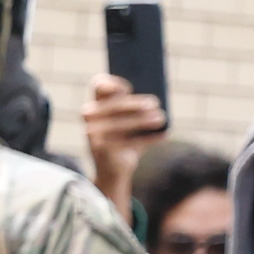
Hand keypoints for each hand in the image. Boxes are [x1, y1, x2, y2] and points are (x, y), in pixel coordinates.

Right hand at [83, 72, 170, 209]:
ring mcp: (94, 134)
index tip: (129, 85)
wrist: (113, 171)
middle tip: (154, 103)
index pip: (99, 86)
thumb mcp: (130, 121)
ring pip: (121, 123)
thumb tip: (156, 101)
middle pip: (114, 105)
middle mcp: (90, 119)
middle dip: (135, 103)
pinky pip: (130, 141)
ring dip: (143, 120)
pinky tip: (164, 135)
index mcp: (96, 105)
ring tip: (161, 118)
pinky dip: (150, 138)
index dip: (112, 82)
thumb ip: (137, 107)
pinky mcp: (103, 150)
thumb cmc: (125, 140)